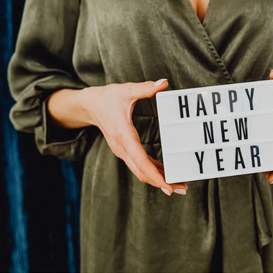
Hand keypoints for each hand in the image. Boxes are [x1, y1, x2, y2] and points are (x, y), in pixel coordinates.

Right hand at [80, 79, 186, 195]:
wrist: (89, 105)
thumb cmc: (107, 98)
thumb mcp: (125, 90)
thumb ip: (145, 88)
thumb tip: (163, 83)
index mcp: (124, 136)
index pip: (141, 161)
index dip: (156, 175)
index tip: (168, 186)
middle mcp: (122, 148)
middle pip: (143, 172)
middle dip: (162, 183)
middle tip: (183, 189)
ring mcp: (123, 151)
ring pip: (141, 171)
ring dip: (159, 179)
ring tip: (179, 185)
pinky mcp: (125, 150)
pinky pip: (140, 165)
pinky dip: (153, 171)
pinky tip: (166, 174)